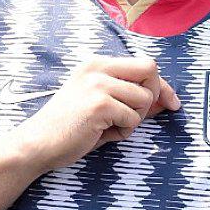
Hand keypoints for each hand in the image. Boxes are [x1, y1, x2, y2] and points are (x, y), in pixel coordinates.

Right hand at [12, 55, 179, 176]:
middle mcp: (97, 68)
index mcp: (97, 64)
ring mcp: (98, 84)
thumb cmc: (73, 128)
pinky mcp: (99, 104)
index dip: (163, 85)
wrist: (36, 144)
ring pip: (145, 99)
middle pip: (151, 69)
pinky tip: (100, 133)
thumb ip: (134, 99)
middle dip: (154, 95)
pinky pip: (133, 119)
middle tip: (135, 116)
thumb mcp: (105, 106)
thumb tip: (170, 100)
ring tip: (109, 126)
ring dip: (134, 120)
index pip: (146, 64)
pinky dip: (123, 132)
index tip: (172, 102)